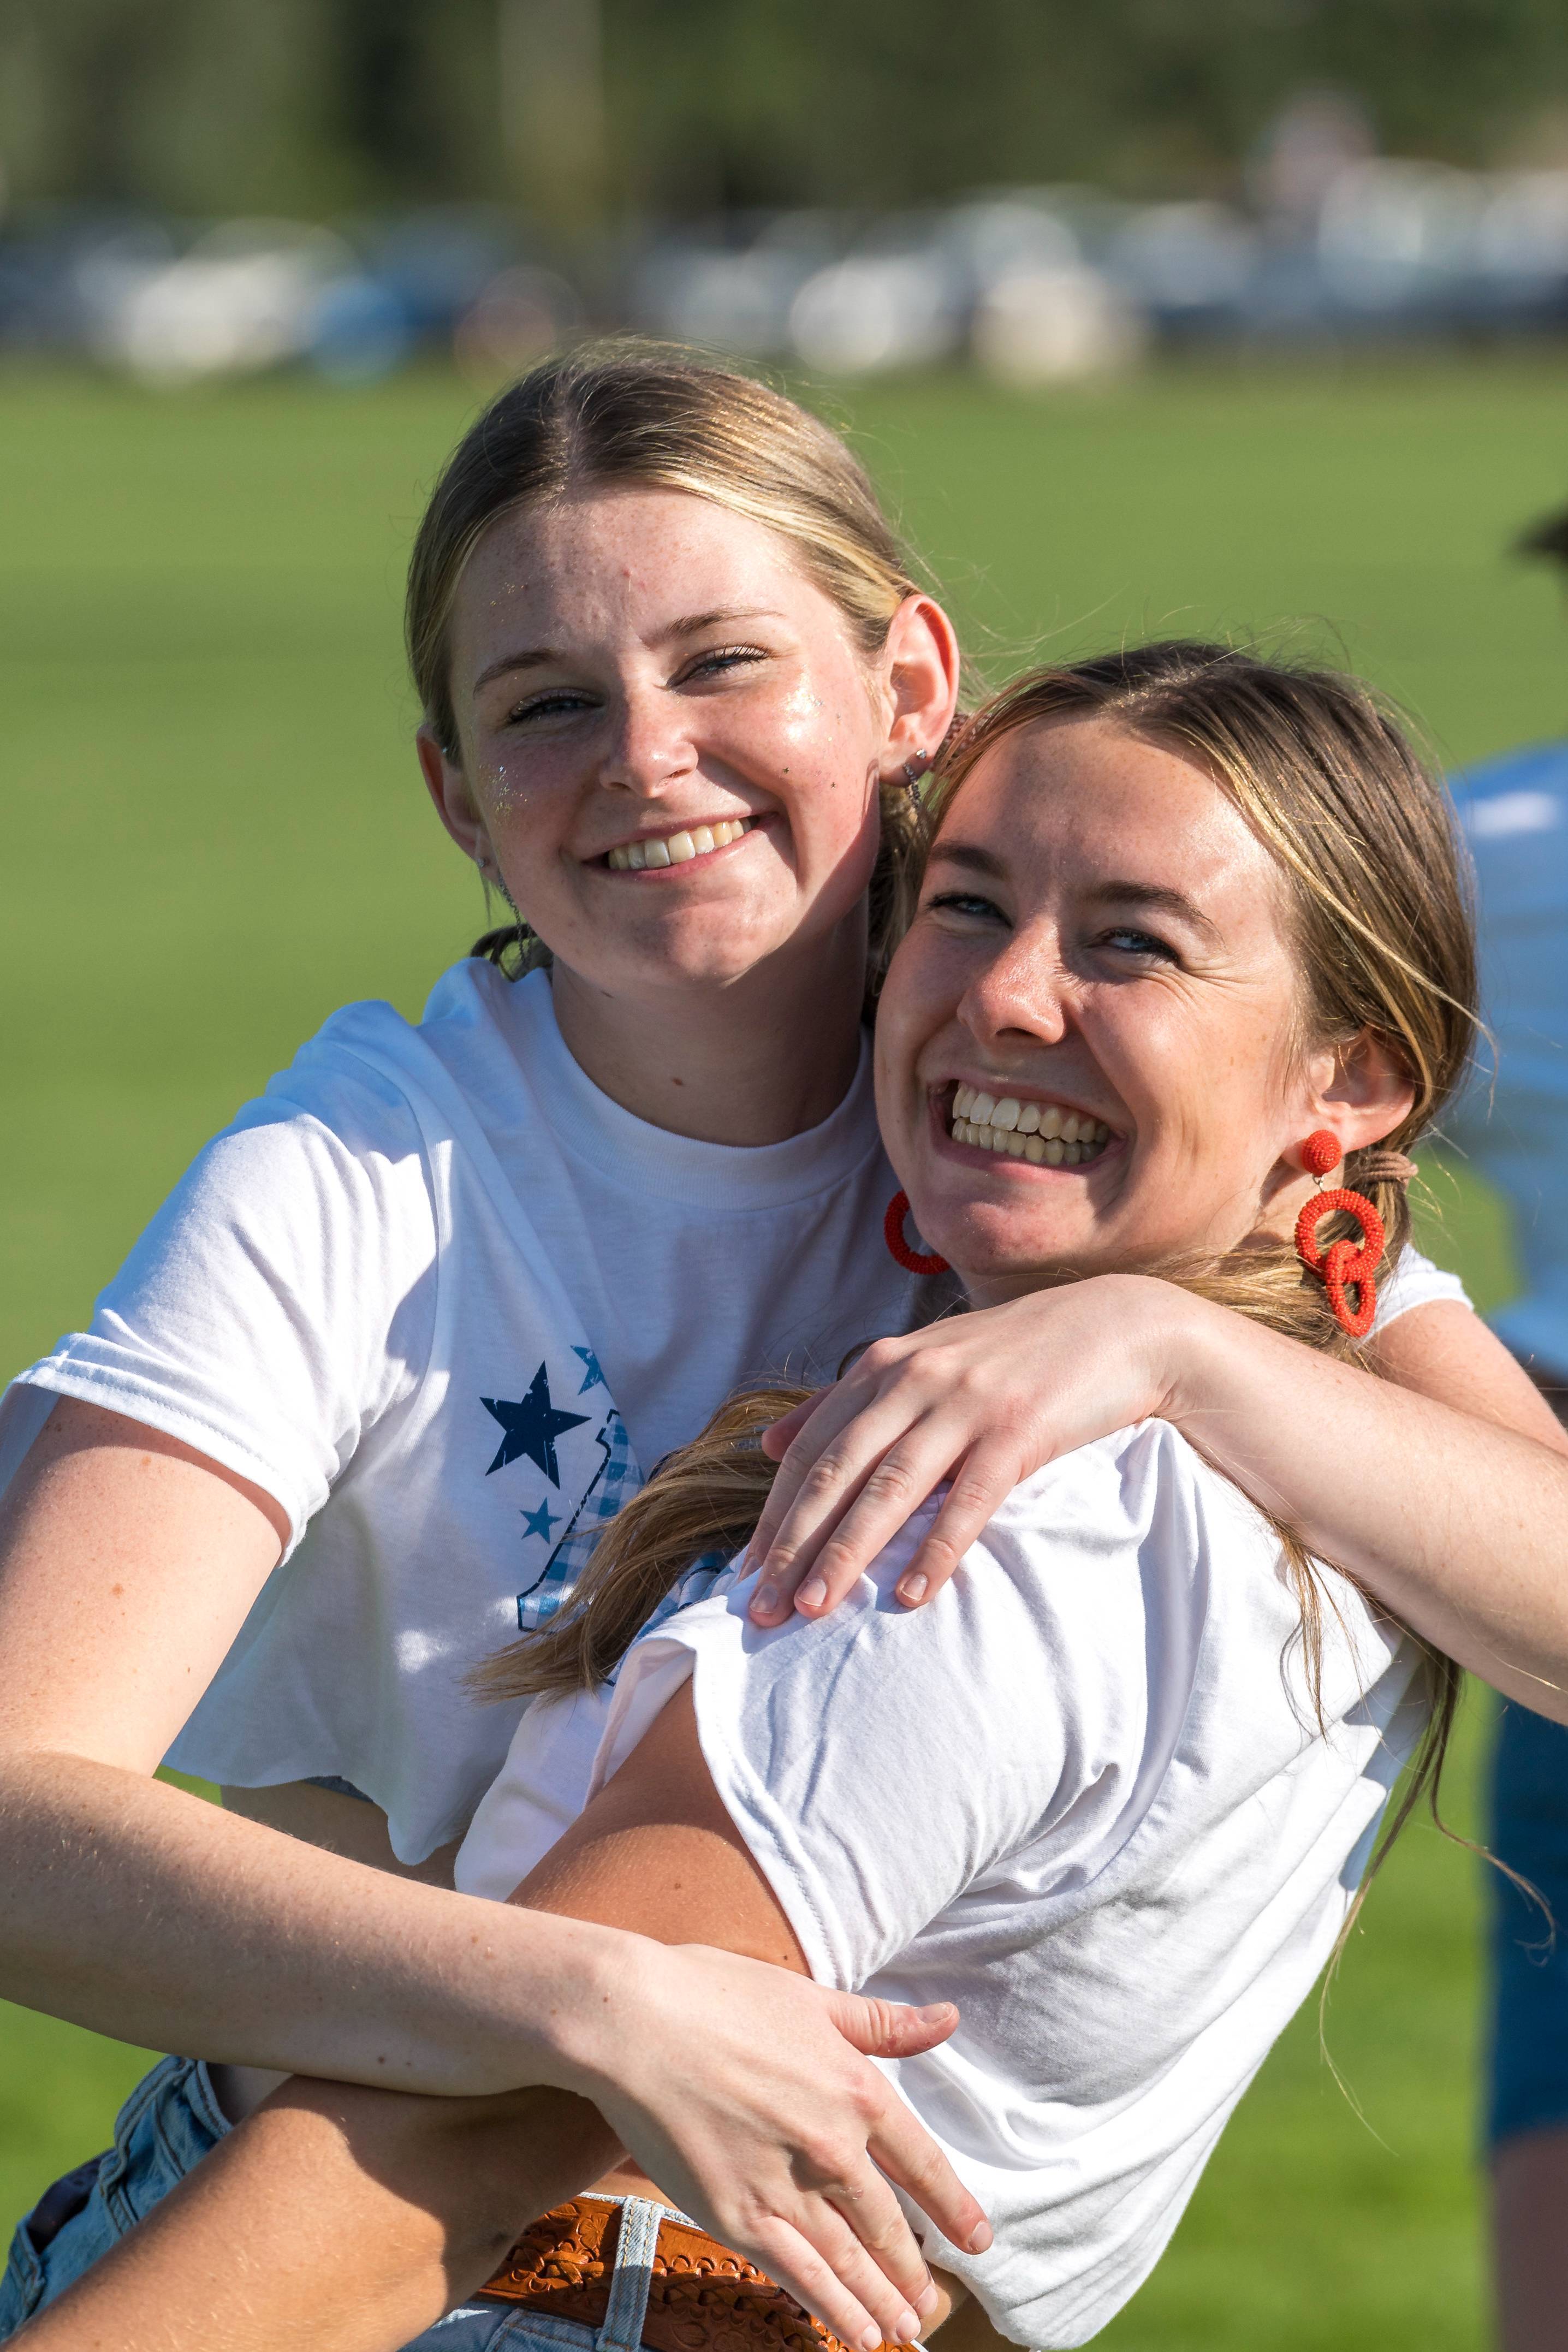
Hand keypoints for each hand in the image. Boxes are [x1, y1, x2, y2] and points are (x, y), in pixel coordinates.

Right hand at [568, 1936, 989, 2349]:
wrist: (635, 2021)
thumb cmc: (718, 1995)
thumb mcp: (813, 1999)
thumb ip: (882, 2023)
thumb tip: (947, 2018)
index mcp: (858, 2089)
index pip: (922, 2163)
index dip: (953, 2206)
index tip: (977, 2239)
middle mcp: (833, 2148)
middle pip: (886, 2224)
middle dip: (912, 2269)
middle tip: (930, 2301)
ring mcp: (785, 2188)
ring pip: (849, 2260)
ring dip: (881, 2301)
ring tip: (903, 2331)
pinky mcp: (736, 2216)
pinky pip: (799, 2275)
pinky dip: (832, 2309)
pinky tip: (854, 2333)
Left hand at [746, 1275, 1186, 1624]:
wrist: (1114, 1327)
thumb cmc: (1010, 1354)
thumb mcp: (919, 1361)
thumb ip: (842, 1400)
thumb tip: (769, 1443)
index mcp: (882, 1366)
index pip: (810, 1451)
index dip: (774, 1514)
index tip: (746, 1574)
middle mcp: (913, 1380)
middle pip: (835, 1474)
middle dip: (793, 1545)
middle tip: (764, 1609)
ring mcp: (964, 1404)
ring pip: (888, 1489)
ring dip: (846, 1554)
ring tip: (815, 1610)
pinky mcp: (1017, 1430)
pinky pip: (968, 1501)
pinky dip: (937, 1550)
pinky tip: (911, 1596)